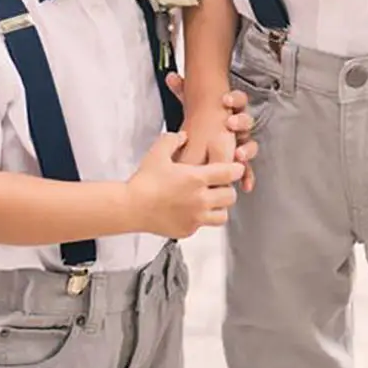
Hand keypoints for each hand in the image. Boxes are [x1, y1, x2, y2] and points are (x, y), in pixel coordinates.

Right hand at [127, 131, 244, 237]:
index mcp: (197, 178)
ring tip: (209, 200)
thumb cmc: (144, 180)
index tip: (235, 168)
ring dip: (219, 207)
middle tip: (218, 185)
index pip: (230, 173)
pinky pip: (204, 225)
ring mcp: (196, 218)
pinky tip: (191, 210)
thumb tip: (184, 137)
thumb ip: (174, 140)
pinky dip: (202, 218)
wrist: (131, 207)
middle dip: (227, 189)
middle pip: (231, 196)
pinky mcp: (188, 230)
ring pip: (223, 215)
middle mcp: (201, 199)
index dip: (236, 169)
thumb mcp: (158, 152)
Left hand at [166, 75, 257, 191]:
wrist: (202, 134)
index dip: (234, 99)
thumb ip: (182, 91)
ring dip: (246, 149)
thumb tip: (171, 76)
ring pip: (250, 144)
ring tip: (238, 155)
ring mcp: (241, 143)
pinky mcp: (239, 162)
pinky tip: (245, 184)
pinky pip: (247, 169)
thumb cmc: (200, 119)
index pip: (238, 100)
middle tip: (231, 124)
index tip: (225, 100)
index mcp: (231, 109)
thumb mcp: (191, 104)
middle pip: (247, 121)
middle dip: (241, 123)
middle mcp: (239, 126)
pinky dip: (248, 176)